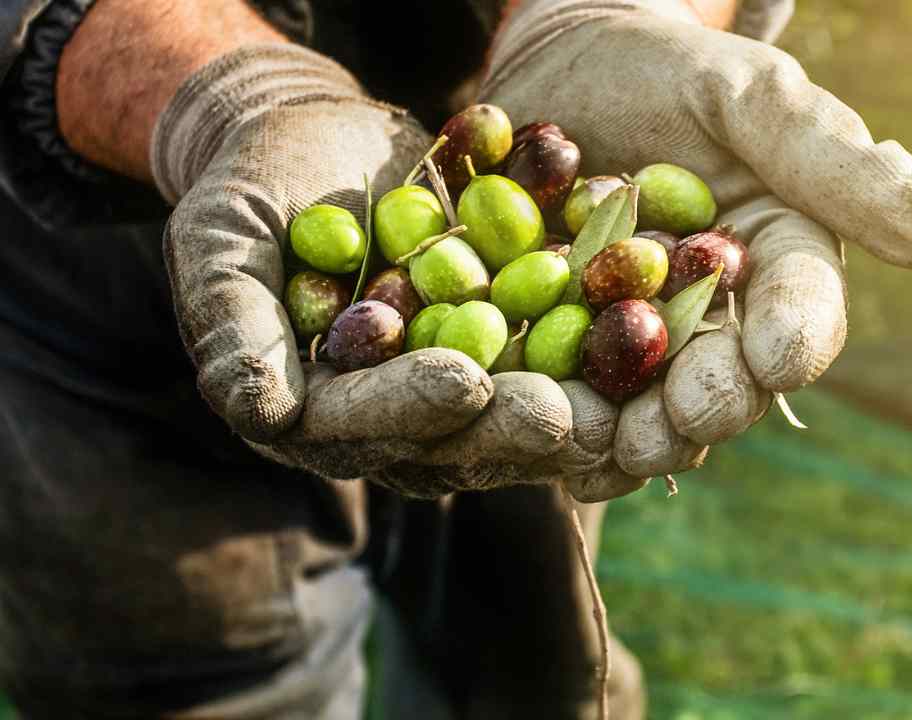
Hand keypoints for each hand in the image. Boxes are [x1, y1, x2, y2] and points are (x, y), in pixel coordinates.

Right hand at [158, 43, 642, 501]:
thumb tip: (260, 410)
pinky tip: (647, 346)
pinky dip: (600, 358)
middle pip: (453, 437)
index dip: (409, 407)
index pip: (360, 421)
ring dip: (573, 410)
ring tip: (626, 402)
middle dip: (510, 426)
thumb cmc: (256, 184)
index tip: (462, 383)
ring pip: (516, 416)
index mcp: (312, 407)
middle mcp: (388, 416)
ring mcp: (453, 387)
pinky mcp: (506, 353)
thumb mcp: (223, 237)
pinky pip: (555, 363)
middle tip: (568, 417)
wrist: (322, 141)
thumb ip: (233, 321)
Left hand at [479, 2, 911, 477]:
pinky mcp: (566, 351)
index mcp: (778, 261)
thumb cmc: (667, 72)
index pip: (803, 308)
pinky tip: (548, 445)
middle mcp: (717, 319)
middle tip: (686, 421)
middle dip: (710, 406)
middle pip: (726, 378)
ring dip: (633, 436)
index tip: (779, 361)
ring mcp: (638, 344)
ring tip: (608, 446)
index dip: (796, 337)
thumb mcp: (746, 95)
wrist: (564, 71)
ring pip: (648, 408)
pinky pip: (570, 400)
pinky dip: (560, 426)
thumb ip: (828, 158)